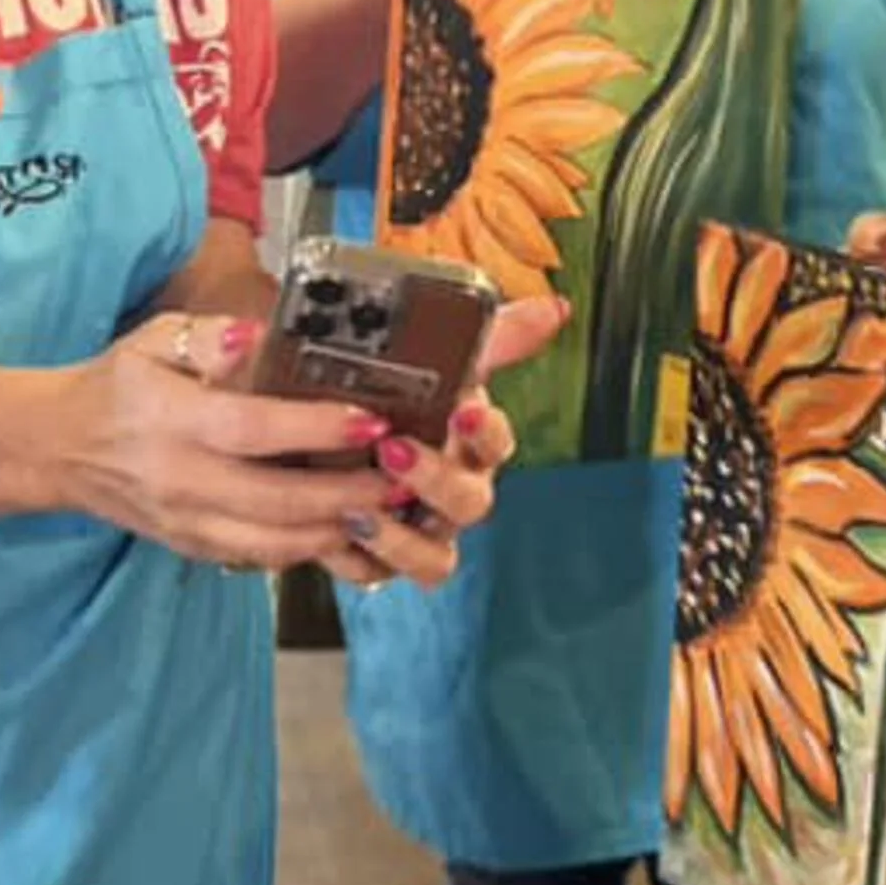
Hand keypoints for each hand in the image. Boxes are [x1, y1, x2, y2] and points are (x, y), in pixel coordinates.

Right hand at [81, 291, 565, 594]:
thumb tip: (258, 338)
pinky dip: (311, 547)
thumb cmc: (119, 384)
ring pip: (276, 543)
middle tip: (408, 475)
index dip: (317, 430)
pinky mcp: (196, 549)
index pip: (254, 430)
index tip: (373, 421)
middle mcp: (182, 480)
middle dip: (350, 494)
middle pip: (278, 501)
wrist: (60, 449)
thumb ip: (210, 337)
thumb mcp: (154, 339)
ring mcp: (189, 524)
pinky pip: (262, 556)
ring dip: (339, 529)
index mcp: (173, 419)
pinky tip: (349, 526)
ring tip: (391, 505)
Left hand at [322, 290, 568, 586]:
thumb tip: (556, 307)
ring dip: (401, 537)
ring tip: (359, 507)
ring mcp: (424, 532)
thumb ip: (490, 337)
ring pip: (436, 556)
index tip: (464, 408)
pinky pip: (383, 577)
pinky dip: (364, 558)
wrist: (329, 435)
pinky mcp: (385, 561)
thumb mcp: (433, 362)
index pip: (497, 442)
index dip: (486, 431)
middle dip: (435, 479)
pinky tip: (338, 533)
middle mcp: (455, 493)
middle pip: (470, 503)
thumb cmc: (398, 399)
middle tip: (394, 449)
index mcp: (471, 444)